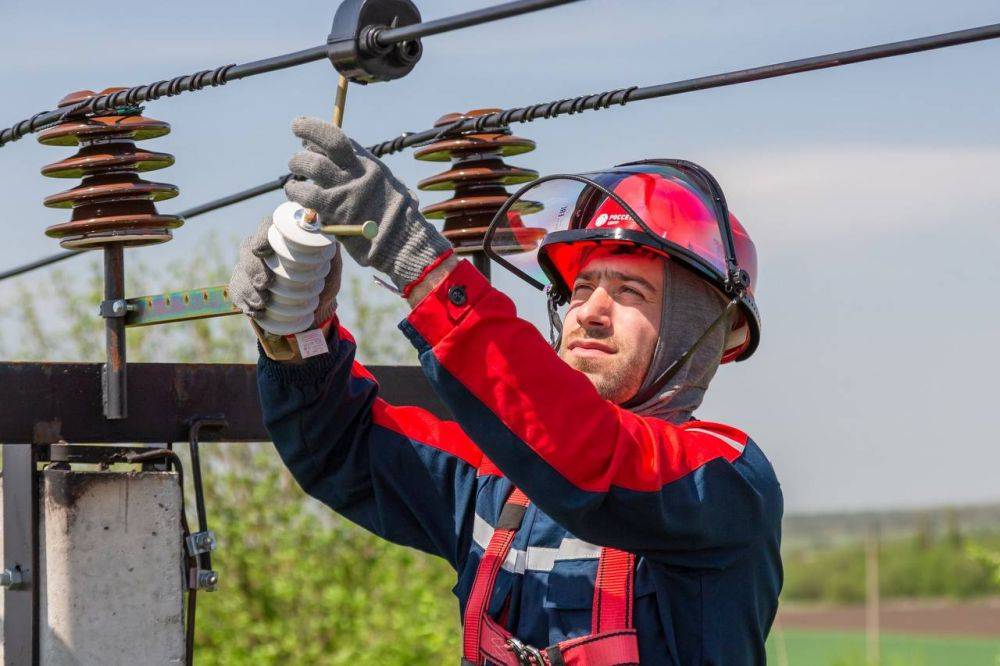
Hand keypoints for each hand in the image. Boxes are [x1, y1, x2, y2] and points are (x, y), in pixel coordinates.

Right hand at [228, 215, 342, 327]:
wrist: (315, 308)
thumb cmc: (323, 281)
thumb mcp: (332, 266)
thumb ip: (331, 251)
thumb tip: (327, 235)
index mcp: (283, 237)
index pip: (267, 227)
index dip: (261, 235)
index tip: (261, 251)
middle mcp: (264, 248)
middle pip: (248, 249)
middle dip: (252, 267)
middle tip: (263, 283)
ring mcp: (251, 267)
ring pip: (240, 271)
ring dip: (247, 288)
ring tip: (261, 304)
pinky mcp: (245, 285)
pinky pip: (236, 290)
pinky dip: (243, 301)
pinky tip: (253, 310)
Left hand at [284, 117, 451, 292]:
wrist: (400, 242)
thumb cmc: (396, 219)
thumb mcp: (389, 187)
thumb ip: (368, 176)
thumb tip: (348, 166)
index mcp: (370, 166)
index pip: (340, 139)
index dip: (317, 131)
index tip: (304, 132)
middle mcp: (357, 172)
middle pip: (327, 143)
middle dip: (307, 135)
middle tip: (298, 150)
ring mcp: (345, 189)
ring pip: (312, 165)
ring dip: (298, 163)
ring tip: (295, 170)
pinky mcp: (333, 210)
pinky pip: (305, 193)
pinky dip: (295, 190)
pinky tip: (293, 190)